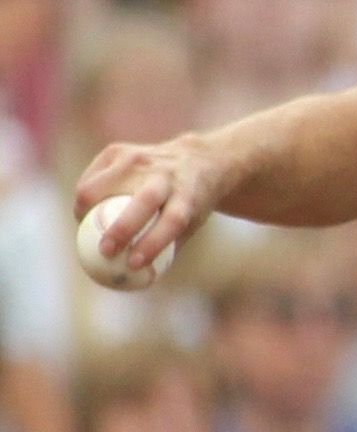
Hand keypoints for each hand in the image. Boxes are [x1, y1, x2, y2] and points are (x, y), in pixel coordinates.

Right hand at [72, 137, 232, 276]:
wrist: (197, 159)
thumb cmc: (190, 202)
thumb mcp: (191, 223)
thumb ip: (166, 250)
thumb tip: (134, 281)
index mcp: (189, 195)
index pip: (173, 220)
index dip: (152, 243)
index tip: (134, 264)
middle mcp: (166, 175)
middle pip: (143, 201)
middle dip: (121, 228)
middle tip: (104, 251)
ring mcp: (140, 159)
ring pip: (100, 186)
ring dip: (86, 210)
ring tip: (86, 228)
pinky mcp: (118, 151)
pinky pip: (91, 178)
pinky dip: (84, 196)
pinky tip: (85, 209)